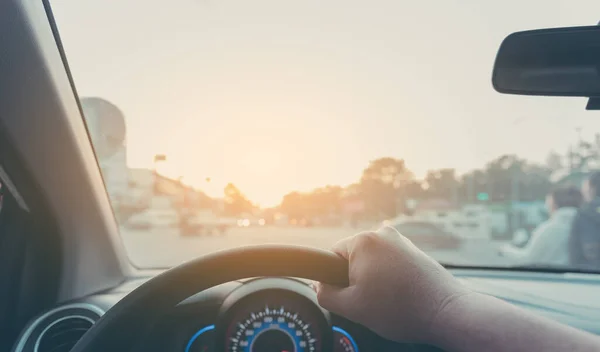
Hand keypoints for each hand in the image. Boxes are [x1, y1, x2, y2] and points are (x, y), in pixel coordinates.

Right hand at [315, 226, 471, 342]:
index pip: (331, 256)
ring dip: (374, 278)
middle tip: (370, 300)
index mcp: (363, 241)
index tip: (350, 294)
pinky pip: (390, 262)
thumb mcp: (352, 308)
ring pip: (372, 261)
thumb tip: (321, 286)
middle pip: (353, 257)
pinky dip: (390, 277)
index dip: (335, 279)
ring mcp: (401, 240)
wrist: (446, 312)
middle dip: (356, 278)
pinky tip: (400, 294)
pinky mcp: (414, 250)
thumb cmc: (401, 309)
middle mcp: (382, 233)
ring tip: (389, 299)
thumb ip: (326, 295)